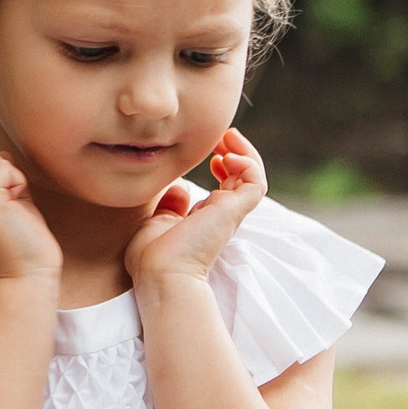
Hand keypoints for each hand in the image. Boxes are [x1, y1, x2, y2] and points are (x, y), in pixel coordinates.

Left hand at [125, 129, 266, 291]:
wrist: (160, 273)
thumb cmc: (152, 257)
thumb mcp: (157, 223)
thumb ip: (169, 206)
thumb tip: (178, 188)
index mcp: (205, 219)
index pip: (226, 188)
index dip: (223, 166)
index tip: (211, 153)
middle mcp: (222, 216)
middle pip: (243, 179)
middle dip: (236, 152)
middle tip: (224, 135)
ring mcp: (230, 214)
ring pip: (253, 177)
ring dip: (244, 152)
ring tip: (228, 136)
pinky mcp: (234, 211)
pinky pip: (255, 182)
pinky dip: (247, 162)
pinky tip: (226, 155)